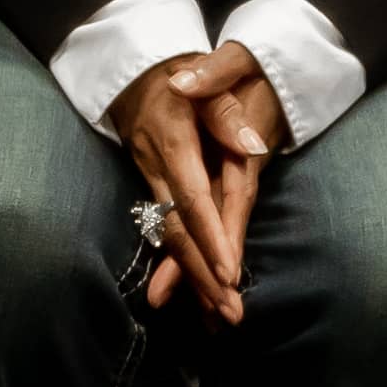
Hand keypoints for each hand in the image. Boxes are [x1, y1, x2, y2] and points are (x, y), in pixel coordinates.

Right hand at [112, 44, 278, 320]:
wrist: (133, 66)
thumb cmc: (181, 68)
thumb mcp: (209, 74)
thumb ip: (227, 113)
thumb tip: (253, 146)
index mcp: (173, 141)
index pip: (193, 198)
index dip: (209, 236)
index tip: (228, 272)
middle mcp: (156, 167)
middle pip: (178, 231)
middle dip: (201, 276)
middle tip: (229, 315)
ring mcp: (148, 178)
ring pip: (168, 238)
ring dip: (190, 280)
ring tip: (215, 319)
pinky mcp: (150, 186)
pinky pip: (164, 231)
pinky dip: (179, 265)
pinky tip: (191, 297)